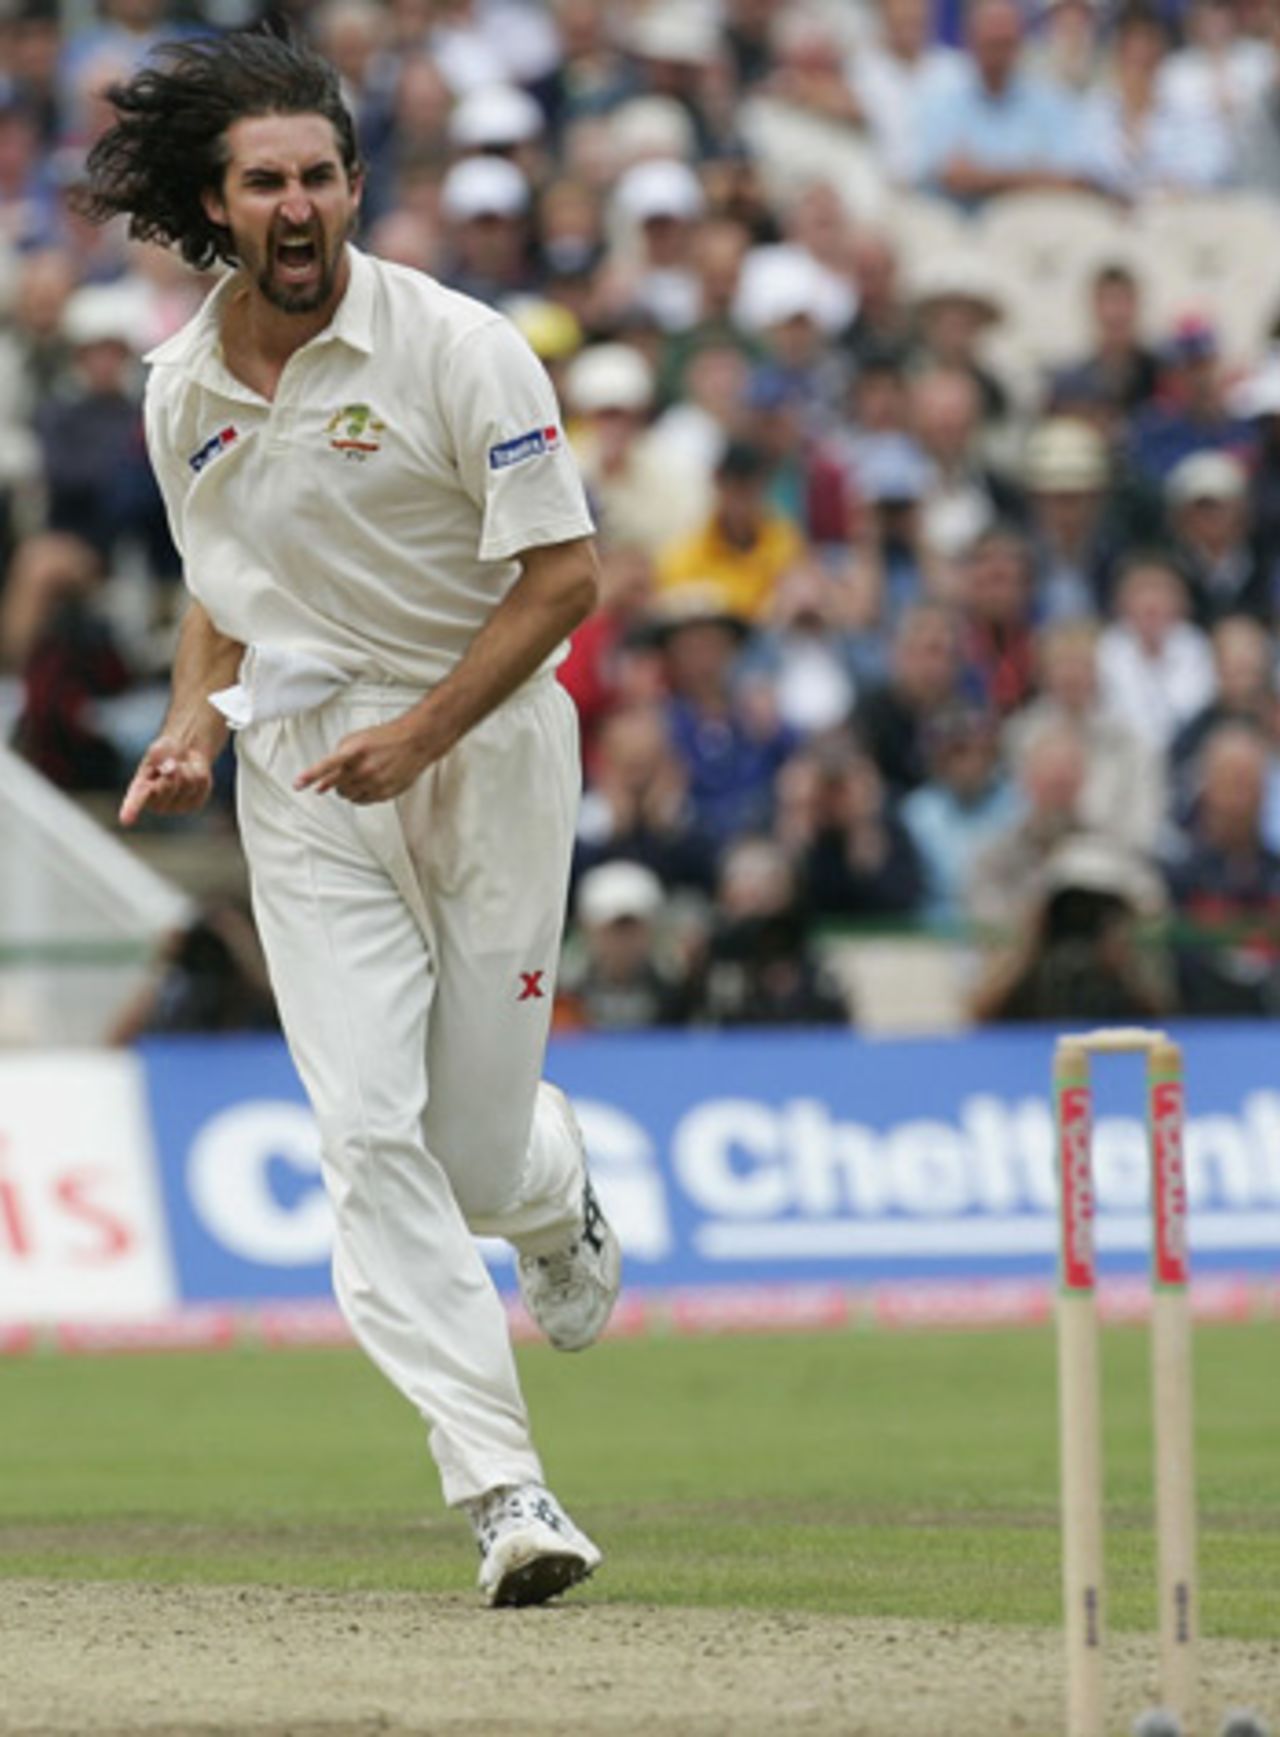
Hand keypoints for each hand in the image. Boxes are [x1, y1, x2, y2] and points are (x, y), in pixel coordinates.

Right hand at [119, 737, 212, 825]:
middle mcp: (156, 804)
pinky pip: (201, 784)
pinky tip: (191, 775)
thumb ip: (159, 757)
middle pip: (167, 785)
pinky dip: (198, 772)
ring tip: (181, 768)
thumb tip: (171, 770)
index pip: (135, 800)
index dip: (131, 809)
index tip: (125, 820)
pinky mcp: (194, 805)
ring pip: (187, 782)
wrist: (186, 757)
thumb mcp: (158, 750)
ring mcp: (176, 807)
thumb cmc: (165, 754)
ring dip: (186, 769)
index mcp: (140, 791)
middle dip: (171, 770)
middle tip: (170, 763)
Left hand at [294, 716, 434, 803]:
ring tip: (358, 778)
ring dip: (347, 790)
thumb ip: (336, 759)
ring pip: (348, 796)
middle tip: (344, 775)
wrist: (415, 741)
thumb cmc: (384, 738)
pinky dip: (360, 796)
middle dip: (335, 783)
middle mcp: (364, 768)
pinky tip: (368, 784)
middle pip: (336, 786)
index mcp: (354, 751)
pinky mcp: (385, 793)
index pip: (326, 766)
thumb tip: (321, 784)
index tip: (297, 785)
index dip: (310, 775)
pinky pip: (363, 802)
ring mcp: (376, 782)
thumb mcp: (356, 739)